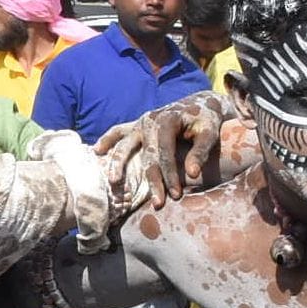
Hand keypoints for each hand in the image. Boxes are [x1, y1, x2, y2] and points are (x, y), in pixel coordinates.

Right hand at [96, 96, 250, 205]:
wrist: (200, 103)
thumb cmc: (206, 120)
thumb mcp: (209, 133)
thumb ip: (200, 152)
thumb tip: (192, 174)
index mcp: (167, 119)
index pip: (165, 153)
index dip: (170, 175)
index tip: (176, 195)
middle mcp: (150, 120)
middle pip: (146, 155)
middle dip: (152, 180)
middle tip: (158, 204)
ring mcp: (140, 122)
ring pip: (125, 145)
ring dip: (118, 164)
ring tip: (114, 182)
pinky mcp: (136, 125)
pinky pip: (117, 132)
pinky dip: (106, 140)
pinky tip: (96, 152)